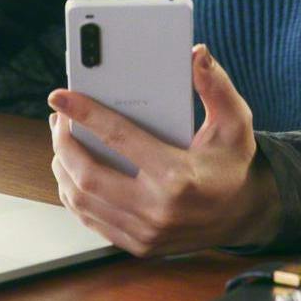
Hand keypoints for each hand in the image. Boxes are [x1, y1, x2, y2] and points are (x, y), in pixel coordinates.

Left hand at [47, 44, 282, 256]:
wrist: (242, 214)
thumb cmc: (232, 164)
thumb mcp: (235, 122)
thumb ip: (216, 86)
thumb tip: (197, 55)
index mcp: (178, 176)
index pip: (118, 139)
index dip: (85, 114)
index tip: (61, 97)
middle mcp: (157, 209)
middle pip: (88, 175)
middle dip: (63, 144)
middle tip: (57, 119)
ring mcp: (145, 232)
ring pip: (82, 201)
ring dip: (63, 168)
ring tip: (61, 141)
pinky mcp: (138, 245)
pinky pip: (91, 220)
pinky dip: (73, 194)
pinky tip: (71, 171)